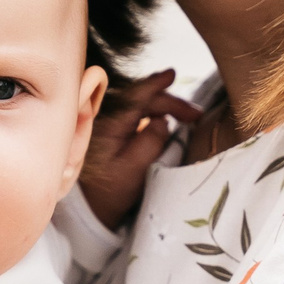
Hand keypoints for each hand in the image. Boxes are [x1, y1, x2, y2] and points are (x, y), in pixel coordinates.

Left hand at [77, 68, 203, 227]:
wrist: (86, 211)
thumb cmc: (108, 193)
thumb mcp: (133, 170)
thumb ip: (150, 143)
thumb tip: (162, 121)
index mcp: (111, 124)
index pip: (135, 95)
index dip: (155, 83)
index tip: (173, 73)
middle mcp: (108, 120)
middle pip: (142, 100)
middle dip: (170, 102)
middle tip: (196, 114)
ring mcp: (108, 127)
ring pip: (139, 108)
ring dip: (164, 108)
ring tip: (188, 117)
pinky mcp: (111, 136)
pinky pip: (134, 118)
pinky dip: (152, 116)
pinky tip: (165, 120)